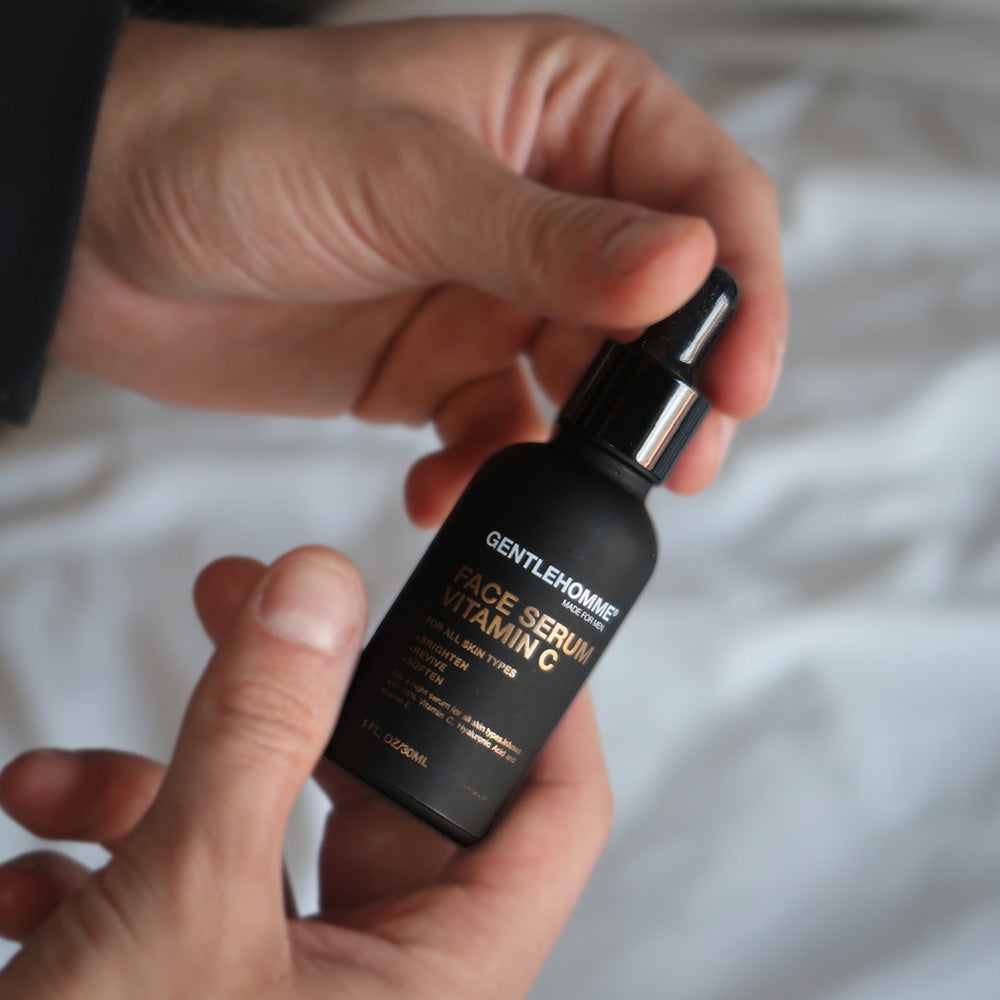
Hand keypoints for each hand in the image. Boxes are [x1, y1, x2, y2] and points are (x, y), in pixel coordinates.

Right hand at [0, 548, 611, 998]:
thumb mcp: (185, 904)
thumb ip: (261, 731)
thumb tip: (321, 586)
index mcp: (440, 980)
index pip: (552, 815)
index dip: (543, 706)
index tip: (497, 616)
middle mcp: (381, 985)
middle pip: (386, 798)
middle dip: (308, 702)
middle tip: (256, 609)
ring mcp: (290, 992)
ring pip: (266, 835)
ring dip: (162, 786)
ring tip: (68, 775)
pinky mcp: (210, 995)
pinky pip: (189, 890)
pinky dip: (112, 857)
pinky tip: (30, 863)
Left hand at [56, 15, 785, 524]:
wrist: (100, 229)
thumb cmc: (231, 144)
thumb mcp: (399, 178)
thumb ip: (544, 236)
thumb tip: (684, 270)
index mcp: (558, 113)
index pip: (703, 192)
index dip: (740, 289)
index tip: (739, 382)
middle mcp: (542, 204)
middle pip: (659, 306)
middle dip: (674, 391)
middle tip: (682, 469)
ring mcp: (491, 293)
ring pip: (586, 382)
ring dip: (582, 445)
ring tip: (565, 495)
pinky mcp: (437, 366)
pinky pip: (498, 431)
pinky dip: (486, 471)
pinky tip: (447, 488)